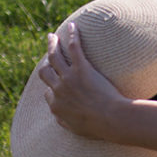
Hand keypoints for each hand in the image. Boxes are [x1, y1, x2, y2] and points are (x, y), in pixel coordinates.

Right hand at [37, 22, 125, 139]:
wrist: (112, 120)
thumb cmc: (98, 128)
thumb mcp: (76, 130)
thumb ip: (65, 122)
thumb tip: (58, 118)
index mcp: (56, 106)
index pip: (48, 93)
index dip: (52, 89)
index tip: (58, 86)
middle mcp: (58, 89)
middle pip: (45, 73)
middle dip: (45, 64)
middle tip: (48, 57)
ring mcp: (69, 77)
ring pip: (54, 56)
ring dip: (52, 45)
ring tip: (52, 37)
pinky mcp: (82, 68)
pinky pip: (75, 47)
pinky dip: (73, 35)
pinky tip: (73, 26)